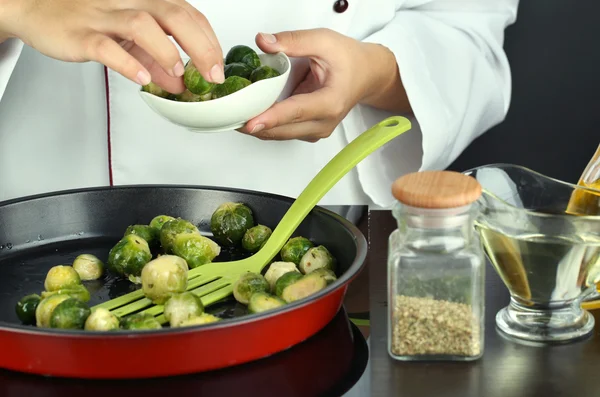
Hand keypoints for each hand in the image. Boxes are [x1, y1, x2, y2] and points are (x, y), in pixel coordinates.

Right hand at [0, 0, 224, 92]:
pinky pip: (106, 47)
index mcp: (145, 1)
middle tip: (212, 74)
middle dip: (200, 46)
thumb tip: (179, 84)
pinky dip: (127, 63)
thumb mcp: (128, 39)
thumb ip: (155, 60)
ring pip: (142, 25)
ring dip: (166, 50)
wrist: (36, 8)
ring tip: (178, 74)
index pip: (188, 14)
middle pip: (174, 15)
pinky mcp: (82, 34)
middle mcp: (129, 3)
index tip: (219, 66)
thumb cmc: (86, 19)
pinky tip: (141, 78)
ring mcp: (104, 17)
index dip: (209, 40)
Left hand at [238, 28, 405, 141]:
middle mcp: (324, 122)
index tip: (250, 123)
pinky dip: (265, 124)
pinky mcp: (308, 131)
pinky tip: (249, 114)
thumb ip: (293, 41)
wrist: (367, 74)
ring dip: (257, 126)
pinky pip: (282, 131)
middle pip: (283, 130)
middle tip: (226, 115)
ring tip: (232, 115)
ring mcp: (316, 130)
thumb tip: (263, 41)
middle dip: (254, 124)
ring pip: (280, 134)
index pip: (297, 112)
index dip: (272, 118)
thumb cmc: (349, 59)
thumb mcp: (324, 41)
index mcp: (331, 102)